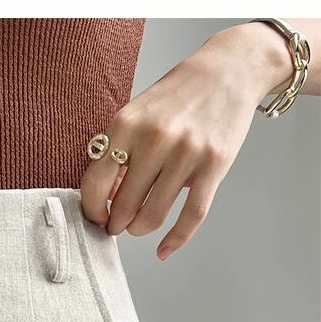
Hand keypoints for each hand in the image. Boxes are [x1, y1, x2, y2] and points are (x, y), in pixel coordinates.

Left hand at [80, 22, 292, 259]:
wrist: (228, 70)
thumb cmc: (175, 97)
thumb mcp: (135, 114)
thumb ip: (117, 153)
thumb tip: (104, 201)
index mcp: (125, 125)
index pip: (94, 185)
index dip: (92, 210)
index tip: (96, 217)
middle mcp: (155, 139)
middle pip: (124, 206)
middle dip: (116, 224)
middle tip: (117, 225)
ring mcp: (187, 153)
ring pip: (153, 216)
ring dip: (140, 230)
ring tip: (138, 226)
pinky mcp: (214, 166)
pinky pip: (191, 216)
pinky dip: (175, 240)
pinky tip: (163, 250)